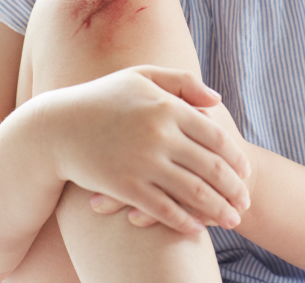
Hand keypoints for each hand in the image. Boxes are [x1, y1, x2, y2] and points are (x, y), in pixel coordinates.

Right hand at [46, 65, 251, 234]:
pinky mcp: (126, 186)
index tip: (246, 172)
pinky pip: (164, 209)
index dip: (236, 158)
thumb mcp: (142, 76)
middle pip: (211, 167)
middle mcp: (160, 134)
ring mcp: (143, 161)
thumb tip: (217, 98)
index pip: (215, 136)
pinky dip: (185, 221)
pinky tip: (197, 229)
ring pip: (193, 192)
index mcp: (167, 106)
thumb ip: (182, 82)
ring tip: (233, 220)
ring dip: (218, 209)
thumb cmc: (103, 98)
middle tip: (246, 203)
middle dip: (234, 189)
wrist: (57, 126)